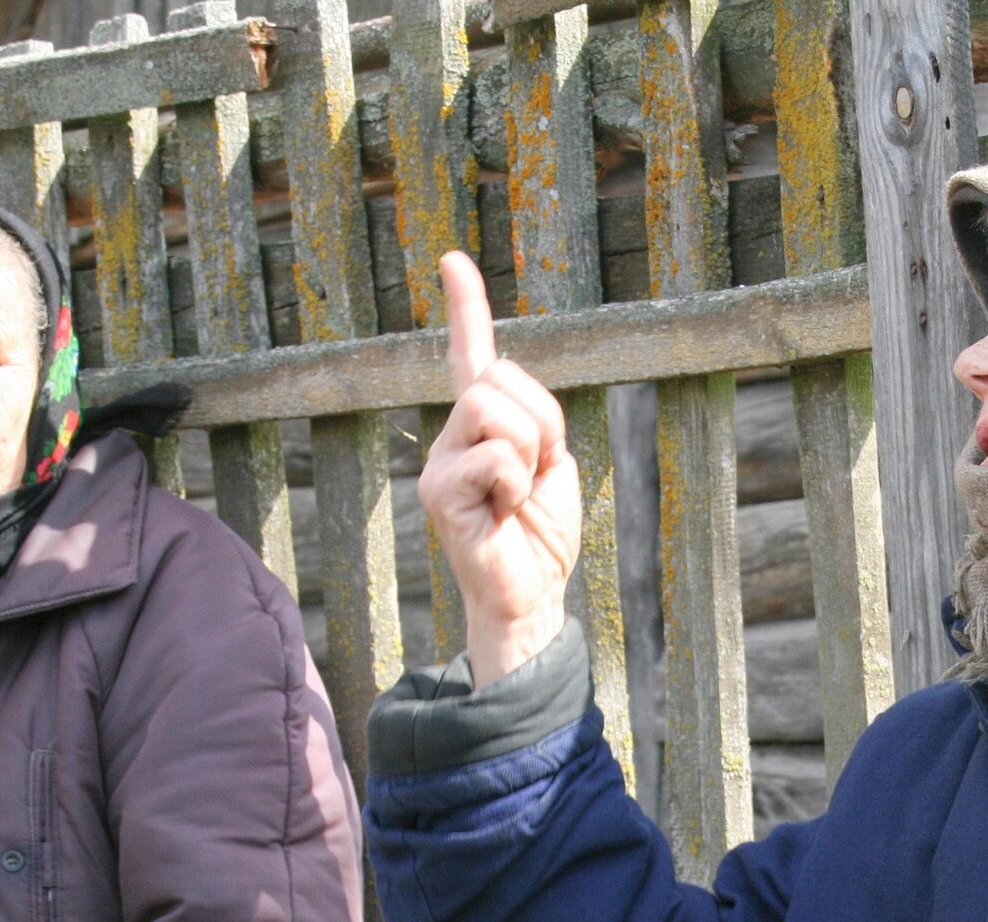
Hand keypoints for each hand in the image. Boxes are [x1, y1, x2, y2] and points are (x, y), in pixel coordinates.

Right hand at [415, 250, 579, 686]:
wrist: (531, 595)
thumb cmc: (540, 534)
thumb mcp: (551, 462)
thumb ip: (532, 419)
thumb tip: (506, 390)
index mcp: (481, 426)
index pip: (470, 355)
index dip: (464, 308)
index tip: (453, 261)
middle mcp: (450, 437)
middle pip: (496, 379)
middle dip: (537, 420)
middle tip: (535, 473)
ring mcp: (438, 464)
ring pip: (493, 410)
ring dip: (527, 452)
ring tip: (517, 495)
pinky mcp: (436, 494)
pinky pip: (494, 456)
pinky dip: (515, 483)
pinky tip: (502, 513)